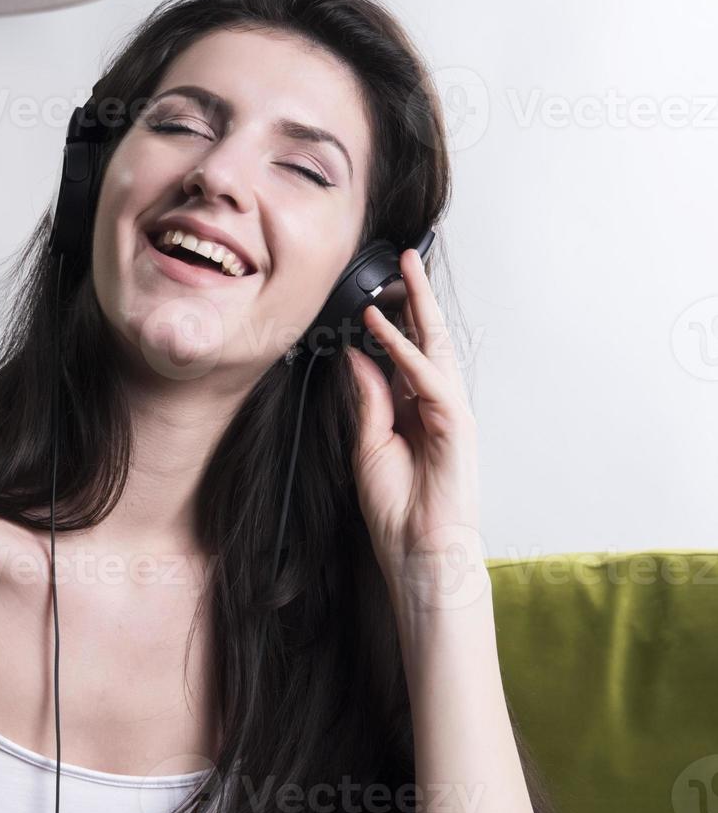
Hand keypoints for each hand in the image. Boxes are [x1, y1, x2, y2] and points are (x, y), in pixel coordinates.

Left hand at [346, 249, 486, 610]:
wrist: (419, 553)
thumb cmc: (398, 509)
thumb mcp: (368, 444)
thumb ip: (366, 398)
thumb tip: (356, 355)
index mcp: (416, 410)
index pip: (407, 353)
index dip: (392, 320)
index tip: (372, 291)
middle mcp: (437, 405)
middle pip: (428, 340)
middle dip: (416, 298)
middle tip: (403, 260)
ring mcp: (450, 412)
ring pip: (435, 348)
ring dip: (418, 308)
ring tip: (403, 272)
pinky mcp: (456, 425)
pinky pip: (428, 378)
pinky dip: (405, 351)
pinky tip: (383, 328)